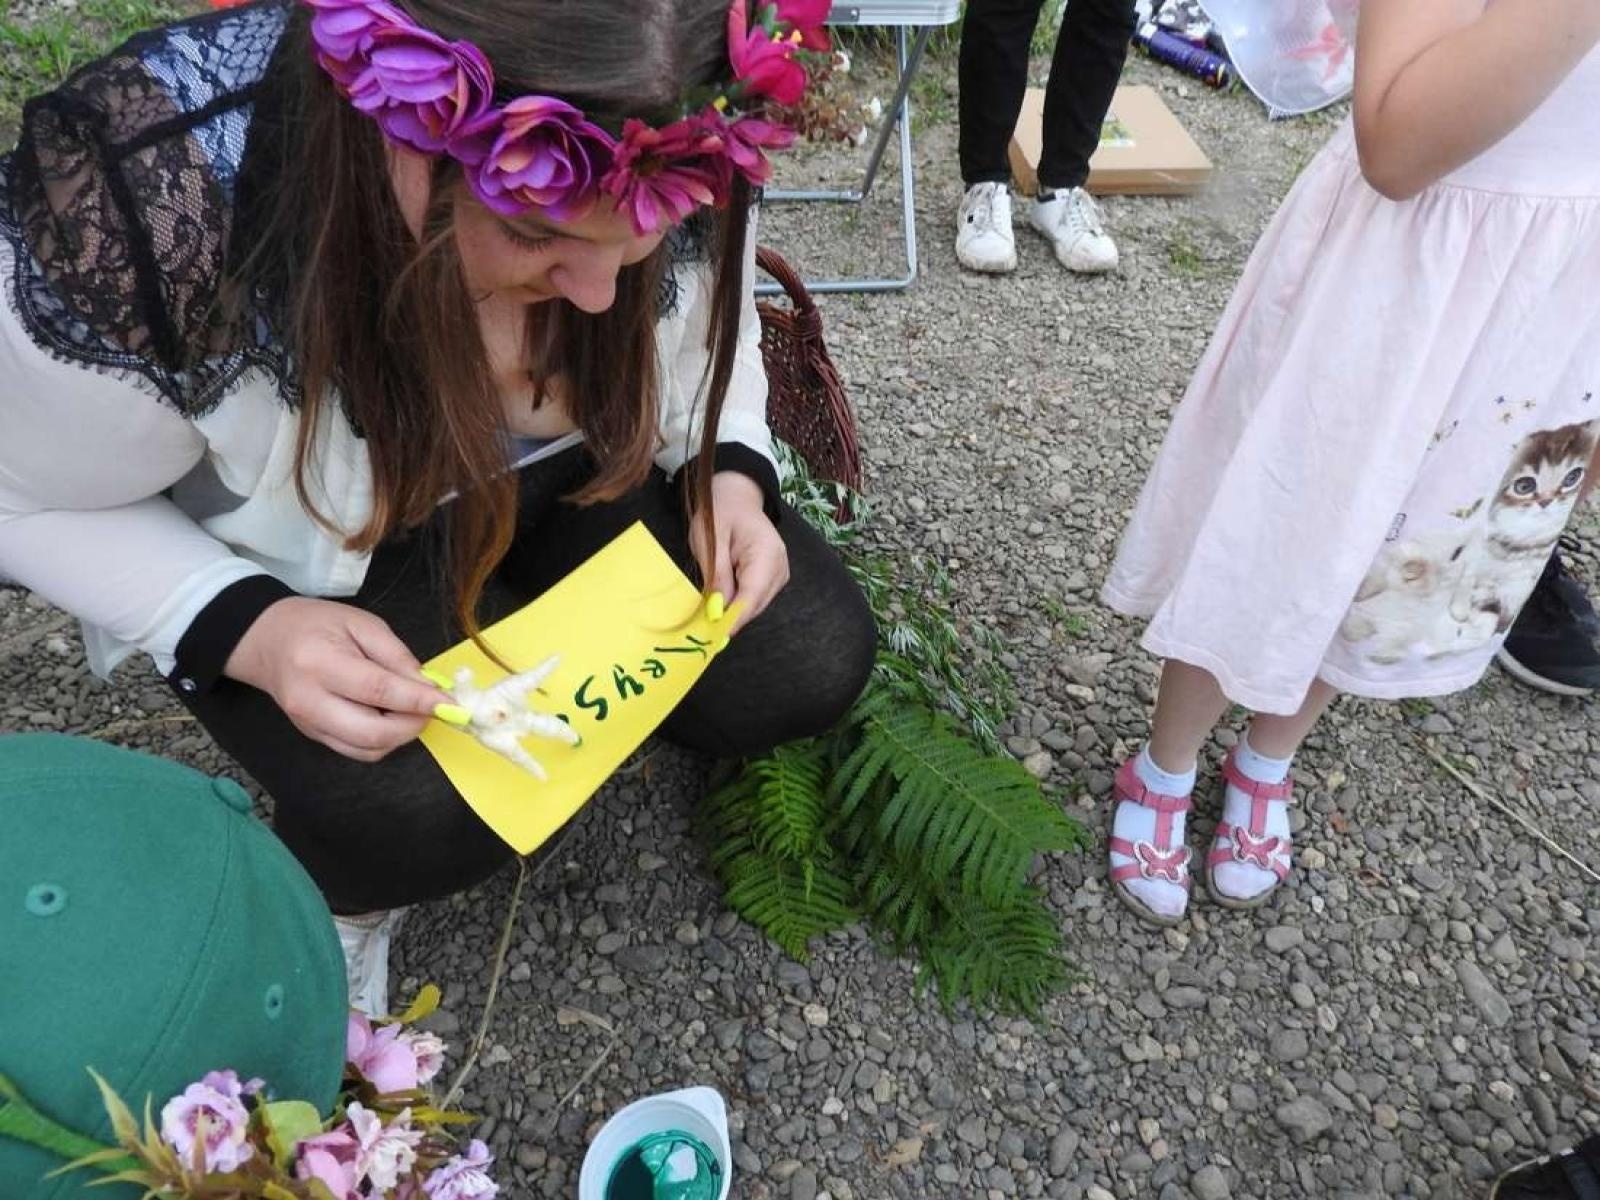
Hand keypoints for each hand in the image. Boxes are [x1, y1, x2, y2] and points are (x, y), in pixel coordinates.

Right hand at [224, 597, 449, 761]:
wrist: (265, 640)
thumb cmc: (315, 624)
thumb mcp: (361, 623)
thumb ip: (397, 656)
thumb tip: (429, 687)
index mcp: (320, 663)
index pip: (379, 691)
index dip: (419, 700)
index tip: (451, 702)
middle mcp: (310, 701)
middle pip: (373, 732)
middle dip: (413, 725)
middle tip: (433, 707)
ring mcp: (308, 724)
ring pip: (367, 749)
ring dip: (401, 735)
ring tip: (412, 709)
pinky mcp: (312, 736)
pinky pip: (356, 750)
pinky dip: (383, 740)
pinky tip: (392, 717)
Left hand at [690, 471, 788, 635]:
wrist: (737, 496)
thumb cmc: (721, 512)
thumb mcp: (710, 539)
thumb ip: (717, 574)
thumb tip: (718, 610)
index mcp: (766, 552)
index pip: (752, 594)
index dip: (735, 618)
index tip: (716, 635)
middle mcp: (779, 565)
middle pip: (756, 604)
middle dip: (732, 617)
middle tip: (705, 629)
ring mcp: (779, 572)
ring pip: (756, 604)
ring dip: (734, 610)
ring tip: (710, 611)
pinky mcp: (773, 577)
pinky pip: (755, 598)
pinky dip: (738, 602)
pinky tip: (723, 598)